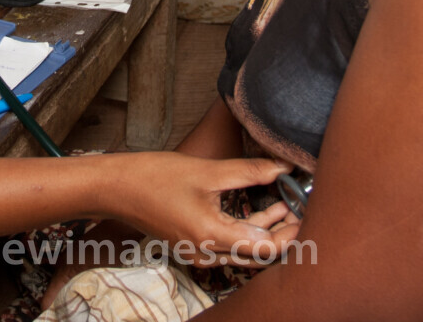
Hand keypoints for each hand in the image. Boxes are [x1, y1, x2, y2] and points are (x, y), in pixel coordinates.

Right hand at [108, 153, 299, 268]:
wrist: (115, 187)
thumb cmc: (153, 178)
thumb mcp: (208, 171)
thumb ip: (250, 172)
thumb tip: (284, 167)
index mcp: (212, 237)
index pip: (266, 248)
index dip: (291, 232)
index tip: (307, 210)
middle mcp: (207, 253)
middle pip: (258, 254)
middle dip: (284, 232)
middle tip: (304, 206)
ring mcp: (199, 252)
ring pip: (245, 250)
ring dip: (268, 231)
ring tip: (289, 205)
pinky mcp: (193, 245)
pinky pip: (230, 244)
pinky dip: (249, 229)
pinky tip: (262, 208)